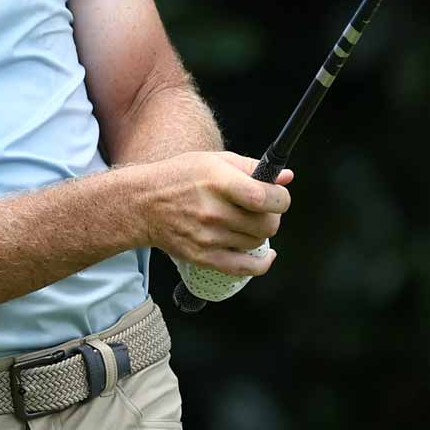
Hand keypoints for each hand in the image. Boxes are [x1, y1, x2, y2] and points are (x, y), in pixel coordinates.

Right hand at [138, 151, 293, 277]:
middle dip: (272, 216)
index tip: (278, 196)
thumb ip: (251, 167)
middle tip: (262, 209)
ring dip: (259, 232)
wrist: (143, 204)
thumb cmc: (179, 178)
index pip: (265, 197)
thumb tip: (286, 177)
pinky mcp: (204, 257)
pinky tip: (266, 255)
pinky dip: (262, 264)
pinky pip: (245, 268)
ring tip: (244, 222)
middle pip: (267, 224)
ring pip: (258, 242)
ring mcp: (208, 237)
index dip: (281, 198)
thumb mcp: (213, 161)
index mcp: (218, 182)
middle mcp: (213, 211)